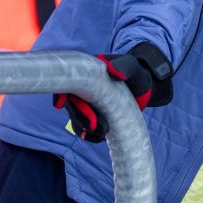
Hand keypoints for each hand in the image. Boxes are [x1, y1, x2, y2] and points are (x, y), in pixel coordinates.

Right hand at [54, 43, 172, 141]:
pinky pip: (85, 130)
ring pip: (76, 119)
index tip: (60, 104)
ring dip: (85, 128)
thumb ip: (125, 66)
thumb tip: (113, 71)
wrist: (144, 89)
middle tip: (93, 124)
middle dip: (79, 116)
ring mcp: (86, 105)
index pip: (66, 82)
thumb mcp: (133, 67)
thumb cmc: (136, 74)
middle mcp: (82, 90)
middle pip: (71, 104)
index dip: (59, 93)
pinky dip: (90, 135)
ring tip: (104, 131)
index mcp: (86, 74)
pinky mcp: (93, 118)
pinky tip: (101, 137)